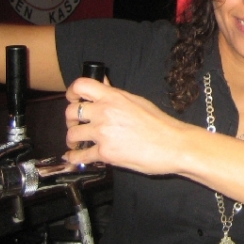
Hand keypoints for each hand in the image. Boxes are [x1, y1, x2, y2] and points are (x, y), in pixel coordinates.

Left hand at [64, 77, 190, 173]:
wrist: (173, 144)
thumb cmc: (160, 123)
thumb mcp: (137, 101)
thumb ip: (115, 95)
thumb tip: (103, 84)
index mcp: (113, 97)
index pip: (81, 86)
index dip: (72, 92)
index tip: (73, 100)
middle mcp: (105, 112)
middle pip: (70, 111)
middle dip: (70, 120)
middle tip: (76, 126)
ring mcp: (103, 133)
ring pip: (72, 135)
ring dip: (73, 141)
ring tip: (78, 144)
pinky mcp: (105, 153)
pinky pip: (79, 156)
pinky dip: (75, 158)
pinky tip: (77, 158)